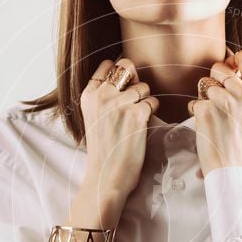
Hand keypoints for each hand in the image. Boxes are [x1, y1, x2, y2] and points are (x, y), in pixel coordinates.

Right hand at [79, 57, 159, 198]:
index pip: (108, 64)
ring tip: (135, 120)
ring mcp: (119, 104)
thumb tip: (128, 74)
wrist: (105, 177)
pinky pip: (152, 102)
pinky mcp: (136, 115)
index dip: (120, 74)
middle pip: (126, 66)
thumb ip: (104, 96)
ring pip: (143, 86)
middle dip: (134, 80)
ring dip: (144, 100)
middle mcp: (101, 96)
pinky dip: (152, 112)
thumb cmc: (103, 149)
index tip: (123, 90)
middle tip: (134, 100)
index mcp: (88, 95)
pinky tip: (142, 126)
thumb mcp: (93, 117)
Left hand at [188, 48, 241, 177]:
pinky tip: (207, 127)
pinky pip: (194, 102)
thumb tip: (230, 63)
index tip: (230, 66)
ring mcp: (224, 100)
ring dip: (204, 98)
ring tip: (216, 118)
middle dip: (213, 81)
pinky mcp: (206, 110)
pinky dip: (196, 113)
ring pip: (204, 84)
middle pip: (219, 68)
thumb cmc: (241, 140)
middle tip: (219, 104)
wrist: (234, 167)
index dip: (234, 58)